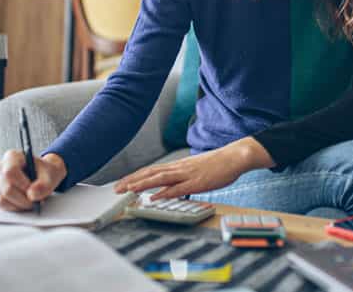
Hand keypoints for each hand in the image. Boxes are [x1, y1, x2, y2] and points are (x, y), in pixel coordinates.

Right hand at [0, 150, 66, 211]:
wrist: (44, 175)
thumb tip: (31, 195)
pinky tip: (24, 204)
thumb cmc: (45, 172)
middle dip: (22, 199)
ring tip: (31, 203)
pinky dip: (14, 208)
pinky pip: (1, 205)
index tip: (32, 191)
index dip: (21, 185)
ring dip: (18, 205)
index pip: (10, 172)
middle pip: (6, 188)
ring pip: (2, 199)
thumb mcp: (50, 175)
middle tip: (35, 203)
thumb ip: (44, 185)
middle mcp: (0, 167)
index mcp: (12, 157)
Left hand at [114, 137, 273, 200]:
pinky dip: (164, 192)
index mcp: (178, 166)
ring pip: (160, 179)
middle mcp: (179, 168)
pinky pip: (178, 188)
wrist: (234, 156)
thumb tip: (170, 188)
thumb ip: (182, 178)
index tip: (123, 183)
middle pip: (151, 173)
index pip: (152, 171)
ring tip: (128, 190)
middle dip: (132, 181)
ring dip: (142, 184)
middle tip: (117, 188)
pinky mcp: (197, 181)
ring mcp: (187, 174)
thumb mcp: (196, 171)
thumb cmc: (217, 165)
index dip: (136, 177)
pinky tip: (154, 196)